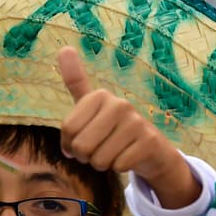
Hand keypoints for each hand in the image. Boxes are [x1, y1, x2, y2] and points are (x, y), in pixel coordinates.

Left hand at [58, 46, 200, 208]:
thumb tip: (64, 48)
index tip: (84, 139)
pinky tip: (129, 157)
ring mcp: (136, 121)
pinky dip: (120, 168)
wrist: (151, 150)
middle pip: (81, 146)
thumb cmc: (113, 130)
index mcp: (99, 96)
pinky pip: (118, 166)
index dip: (70, 145)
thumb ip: (76, 81)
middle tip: (100, 149)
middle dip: (86, 157)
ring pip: (99, 159)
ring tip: (115, 152)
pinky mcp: (148, 141)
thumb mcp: (92, 107)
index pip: (68, 130)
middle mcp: (119, 104)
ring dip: (103, 164)